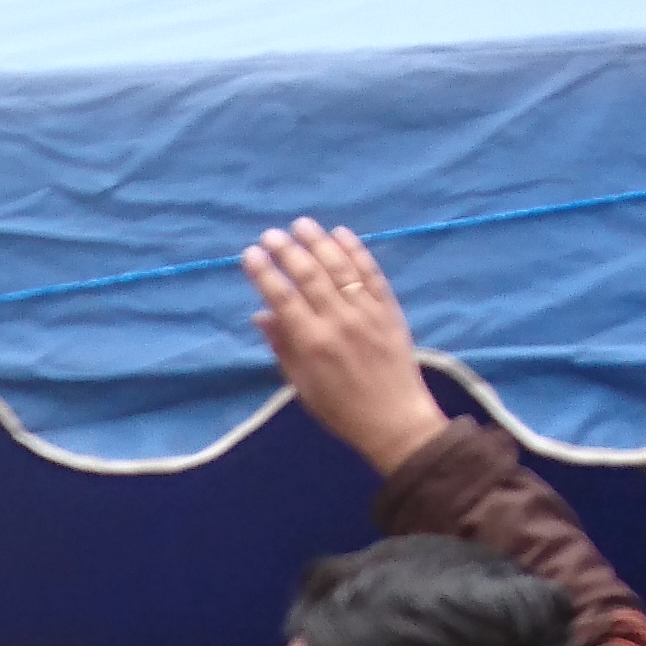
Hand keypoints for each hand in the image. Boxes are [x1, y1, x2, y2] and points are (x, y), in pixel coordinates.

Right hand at [242, 218, 443, 474]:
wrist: (395, 421)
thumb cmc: (341, 410)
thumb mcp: (302, 386)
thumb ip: (282, 347)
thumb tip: (261, 314)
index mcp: (312, 344)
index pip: (282, 298)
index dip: (264, 273)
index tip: (251, 254)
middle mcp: (338, 322)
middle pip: (309, 275)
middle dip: (287, 250)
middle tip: (271, 234)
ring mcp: (366, 313)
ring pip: (339, 267)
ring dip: (319, 242)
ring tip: (302, 224)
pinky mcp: (388, 310)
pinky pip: (370, 273)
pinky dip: (355, 250)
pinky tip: (341, 233)